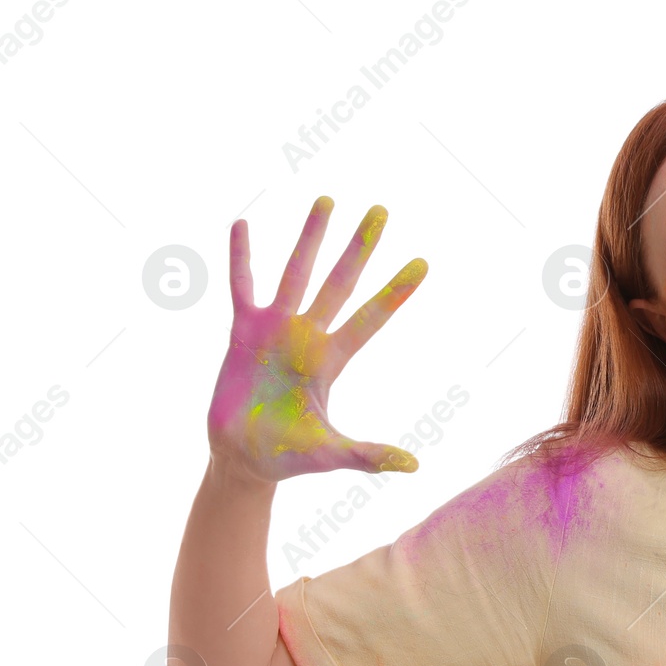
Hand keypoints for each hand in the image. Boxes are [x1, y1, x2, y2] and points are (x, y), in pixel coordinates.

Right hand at [207, 196, 426, 483]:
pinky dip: (241, 257)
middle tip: (381, 210)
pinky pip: (242, 286)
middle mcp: (308, 336)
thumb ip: (369, 455)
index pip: (372, 317)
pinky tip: (243, 223)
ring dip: (311, 237)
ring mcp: (275, 330)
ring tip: (327, 199)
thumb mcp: (331, 453)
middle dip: (360, 247)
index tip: (423, 263)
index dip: (395, 292)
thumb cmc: (289, 457)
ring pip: (296, 272)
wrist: (242, 459)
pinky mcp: (241, 332)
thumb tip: (414, 466)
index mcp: (333, 360)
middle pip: (341, 281)